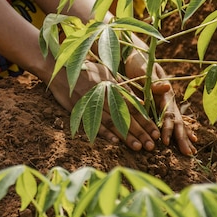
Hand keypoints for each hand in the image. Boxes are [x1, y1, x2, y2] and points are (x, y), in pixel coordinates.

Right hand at [48, 61, 162, 151]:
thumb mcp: (106, 73)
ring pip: (113, 122)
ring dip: (126, 136)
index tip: (155, 132)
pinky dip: (104, 132)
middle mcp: (105, 95)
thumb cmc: (86, 70)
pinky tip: (115, 142)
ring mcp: (93, 102)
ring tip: (138, 147)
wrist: (61, 70)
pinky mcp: (80, 108)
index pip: (133, 106)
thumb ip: (122, 87)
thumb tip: (139, 102)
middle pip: (126, 116)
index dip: (145, 120)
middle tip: (152, 146)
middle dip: (140, 132)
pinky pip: (93, 122)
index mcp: (113, 87)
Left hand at [125, 52, 197, 155]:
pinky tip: (189, 139)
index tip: (166, 142)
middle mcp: (168, 99)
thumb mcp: (144, 70)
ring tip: (191, 152)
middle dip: (182, 137)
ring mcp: (167, 102)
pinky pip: (173, 120)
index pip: (168, 114)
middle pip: (177, 120)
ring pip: (178, 122)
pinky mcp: (163, 104)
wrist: (139, 56)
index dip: (168, 128)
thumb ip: (154, 80)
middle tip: (188, 154)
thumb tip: (168, 87)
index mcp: (164, 93)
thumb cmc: (139, 63)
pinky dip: (180, 130)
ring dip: (184, 137)